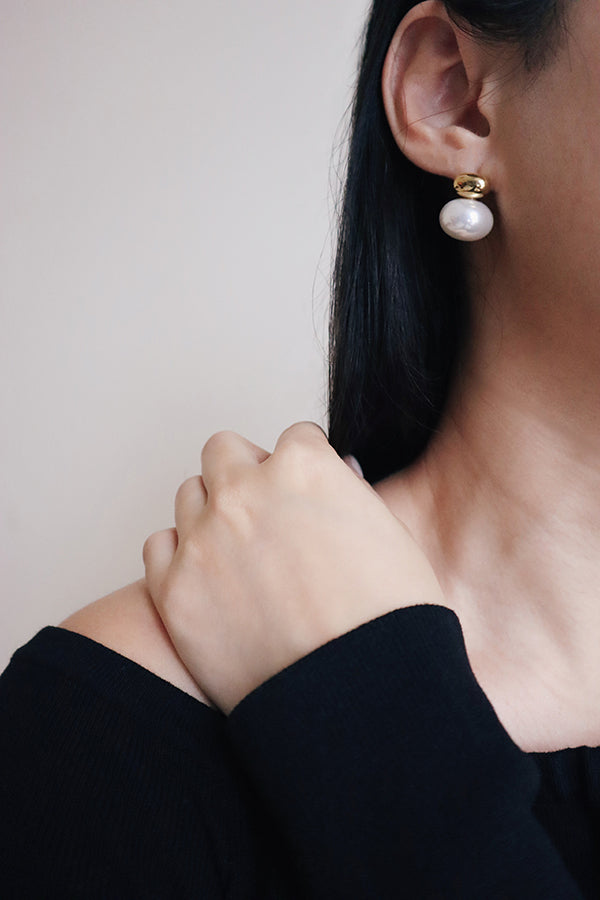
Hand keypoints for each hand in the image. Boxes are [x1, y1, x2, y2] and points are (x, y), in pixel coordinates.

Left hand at [143, 422, 446, 714]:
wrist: (358, 699)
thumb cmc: (389, 623)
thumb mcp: (389, 535)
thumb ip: (347, 496)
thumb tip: (334, 478)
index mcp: (305, 467)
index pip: (294, 439)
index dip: (307, 468)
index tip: (308, 495)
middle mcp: (246, 491)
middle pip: (225, 451)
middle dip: (248, 473)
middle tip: (268, 512)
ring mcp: (203, 540)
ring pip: (190, 494)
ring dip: (213, 511)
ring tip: (240, 551)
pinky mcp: (174, 591)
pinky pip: (159, 545)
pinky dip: (180, 554)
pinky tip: (209, 576)